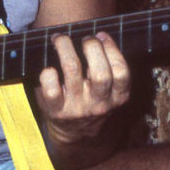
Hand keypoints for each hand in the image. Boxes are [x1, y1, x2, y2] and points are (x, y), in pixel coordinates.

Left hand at [34, 31, 130, 145]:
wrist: (74, 134)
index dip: (112, 50)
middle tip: (85, 38)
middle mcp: (98, 104)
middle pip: (100, 73)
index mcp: (117, 97)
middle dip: (92, 47)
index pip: (121, 73)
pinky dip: (48, 73)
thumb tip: (97, 36)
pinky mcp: (56, 110)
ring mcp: (77, 107)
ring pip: (72, 70)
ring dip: (65, 48)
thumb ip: (107, 68)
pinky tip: (49, 68)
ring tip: (60, 39)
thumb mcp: (108, 91)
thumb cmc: (90, 100)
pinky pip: (51, 88)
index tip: (102, 35)